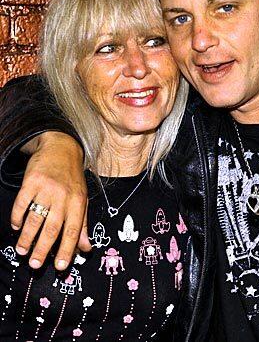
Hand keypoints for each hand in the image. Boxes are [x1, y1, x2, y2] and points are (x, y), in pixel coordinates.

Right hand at [11, 132, 90, 269]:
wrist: (62, 148)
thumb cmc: (73, 178)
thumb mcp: (82, 199)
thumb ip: (83, 225)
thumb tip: (85, 249)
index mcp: (78, 202)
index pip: (73, 231)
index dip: (67, 250)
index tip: (60, 267)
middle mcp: (63, 196)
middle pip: (52, 228)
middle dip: (43, 249)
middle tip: (35, 264)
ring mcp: (47, 188)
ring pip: (35, 218)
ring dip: (27, 237)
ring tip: (22, 250)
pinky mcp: (31, 181)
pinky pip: (22, 203)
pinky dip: (17, 217)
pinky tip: (15, 226)